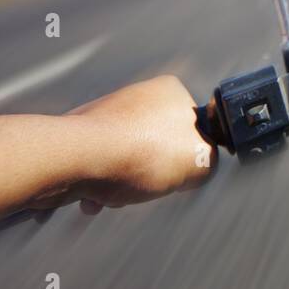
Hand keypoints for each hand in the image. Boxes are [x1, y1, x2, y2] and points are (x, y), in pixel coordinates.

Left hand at [31, 75, 216, 213]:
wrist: (78, 159)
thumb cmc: (142, 154)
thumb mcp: (203, 160)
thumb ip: (211, 160)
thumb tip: (199, 166)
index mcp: (170, 90)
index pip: (193, 127)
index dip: (189, 155)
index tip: (179, 172)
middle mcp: (137, 94)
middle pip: (158, 146)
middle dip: (152, 174)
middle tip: (148, 186)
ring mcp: (106, 113)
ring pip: (127, 159)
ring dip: (124, 185)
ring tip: (116, 194)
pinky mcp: (80, 134)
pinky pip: (101, 166)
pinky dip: (100, 185)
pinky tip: (96, 197)